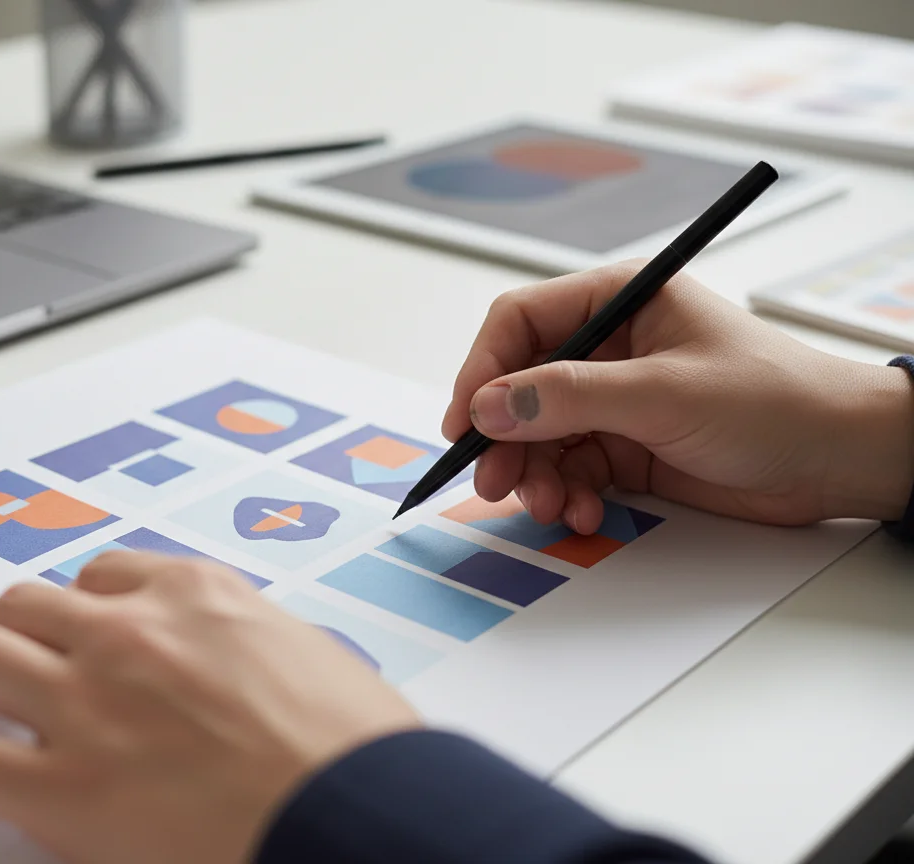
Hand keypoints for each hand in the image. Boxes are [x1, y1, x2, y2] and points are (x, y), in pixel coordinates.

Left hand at [0, 553, 419, 863]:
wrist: (359, 815)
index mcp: (197, 594)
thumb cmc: (355, 748)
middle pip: (24, 604)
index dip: (84, 608)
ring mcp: (90, 704)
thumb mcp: (305, 654)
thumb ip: (241, 645)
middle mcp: (132, 633)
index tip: (81, 634)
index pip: (105, 574)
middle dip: (13, 636)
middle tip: (10, 668)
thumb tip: (224, 670)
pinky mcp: (63, 788)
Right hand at [442, 262, 913, 530]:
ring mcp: (614, 400)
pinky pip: (570, 469)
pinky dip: (568, 494)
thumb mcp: (664, 393)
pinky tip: (586, 512)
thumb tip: (488, 406)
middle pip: (520, 386)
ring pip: (539, 436)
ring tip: (552, 505)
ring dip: (535, 474)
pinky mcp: (626, 446)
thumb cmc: (774, 399)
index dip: (482, 370)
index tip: (465, 423)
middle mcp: (608, 347)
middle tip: (496, 481)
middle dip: (505, 437)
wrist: (840, 460)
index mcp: (618, 301)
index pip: (520, 323)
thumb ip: (569, 398)